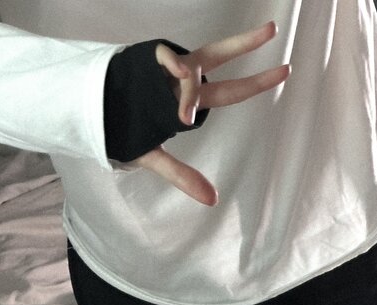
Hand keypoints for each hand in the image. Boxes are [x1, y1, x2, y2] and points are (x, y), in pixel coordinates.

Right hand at [134, 22, 289, 205]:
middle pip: (220, 57)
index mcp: (190, 101)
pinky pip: (168, 55)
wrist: (91, 116)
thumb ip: (183, 176)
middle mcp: (184, 79)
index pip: (229, 90)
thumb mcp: (155, 158)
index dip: (255, 82)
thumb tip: (213, 200)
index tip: (284, 71)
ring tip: (182, 112)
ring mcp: (166, 67)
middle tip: (272, 30)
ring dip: (193, 84)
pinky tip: (179, 73)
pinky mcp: (146, 57)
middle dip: (245, 44)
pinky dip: (176, 63)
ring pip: (195, 60)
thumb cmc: (126, 132)